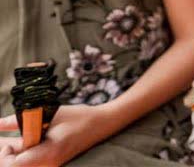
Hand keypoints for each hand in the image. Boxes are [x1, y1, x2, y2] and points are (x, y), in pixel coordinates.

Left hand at [0, 105, 119, 166]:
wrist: (102, 124)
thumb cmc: (79, 118)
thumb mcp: (48, 114)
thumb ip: (19, 121)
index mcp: (47, 154)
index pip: (12, 166)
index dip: (4, 157)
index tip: (8, 142)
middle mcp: (47, 164)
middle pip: (15, 165)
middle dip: (7, 153)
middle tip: (7, 140)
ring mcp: (48, 164)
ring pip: (21, 163)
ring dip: (13, 152)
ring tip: (14, 139)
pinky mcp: (48, 162)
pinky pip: (28, 160)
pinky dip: (21, 151)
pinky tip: (19, 141)